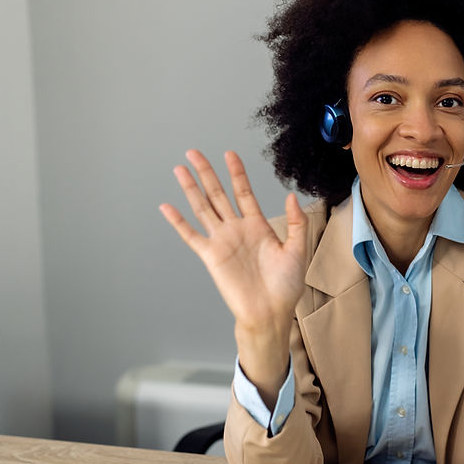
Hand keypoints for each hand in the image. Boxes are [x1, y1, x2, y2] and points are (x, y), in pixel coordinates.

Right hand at [160, 150, 307, 398]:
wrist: (271, 312)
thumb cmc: (285, 286)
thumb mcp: (297, 249)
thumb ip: (295, 222)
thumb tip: (292, 196)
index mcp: (257, 226)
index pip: (243, 192)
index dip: (236, 173)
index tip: (230, 154)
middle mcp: (236, 230)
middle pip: (218, 194)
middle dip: (206, 172)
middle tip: (193, 152)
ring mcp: (222, 241)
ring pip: (203, 208)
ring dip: (191, 189)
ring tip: (180, 169)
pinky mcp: (211, 256)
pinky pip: (191, 236)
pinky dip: (178, 222)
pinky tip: (167, 207)